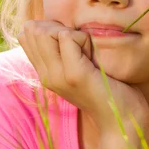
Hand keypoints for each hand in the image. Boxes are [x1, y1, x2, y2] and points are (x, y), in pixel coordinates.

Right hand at [16, 20, 148, 136]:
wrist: (121, 122)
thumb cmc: (107, 90)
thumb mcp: (79, 68)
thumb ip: (65, 52)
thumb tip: (58, 27)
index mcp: (44, 73)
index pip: (26, 34)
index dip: (49, 27)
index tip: (72, 42)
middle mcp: (46, 75)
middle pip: (32, 29)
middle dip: (58, 26)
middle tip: (81, 45)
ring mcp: (58, 76)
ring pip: (46, 31)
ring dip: (71, 31)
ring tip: (88, 50)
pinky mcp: (75, 75)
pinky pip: (67, 37)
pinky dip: (83, 37)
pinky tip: (94, 56)